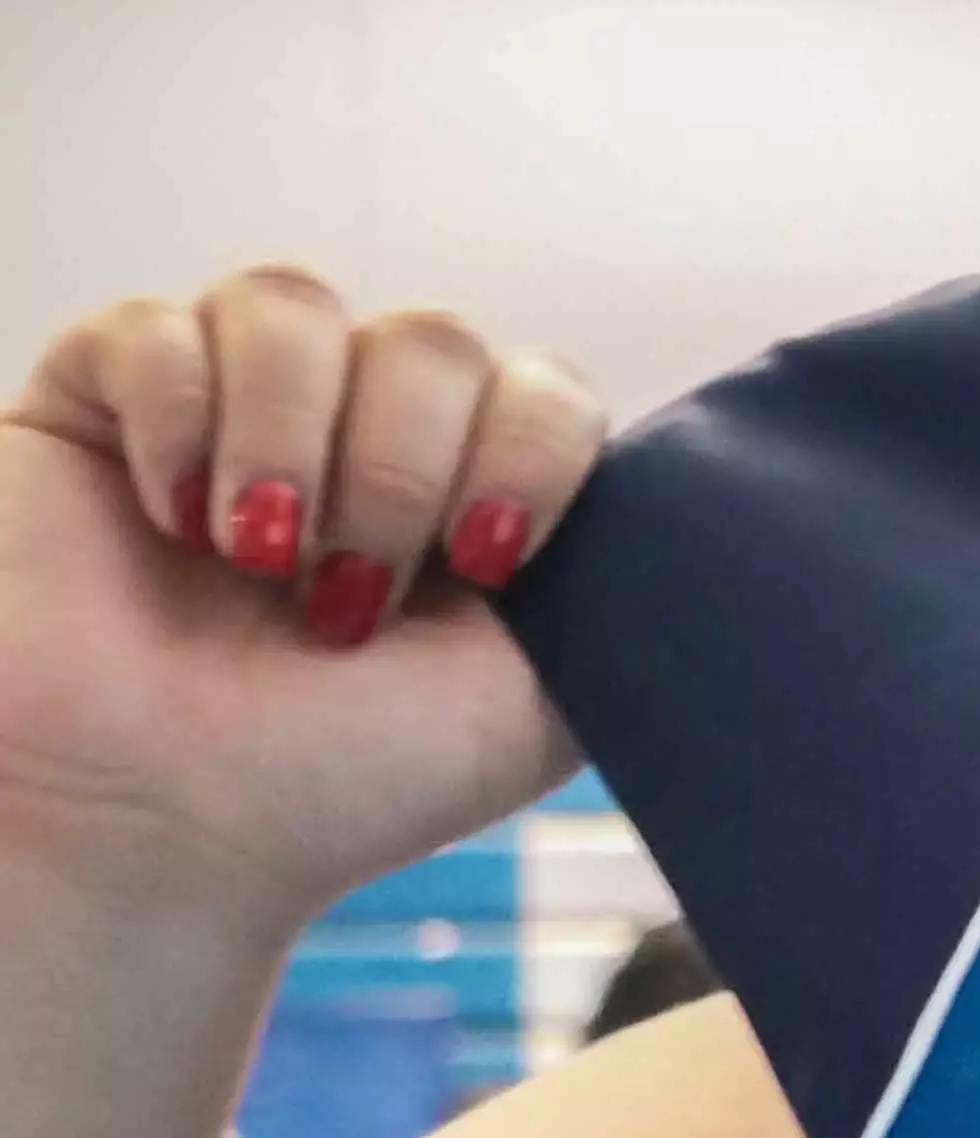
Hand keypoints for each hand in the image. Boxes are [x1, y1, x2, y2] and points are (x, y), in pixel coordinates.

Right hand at [0, 271, 598, 927]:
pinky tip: (176, 519)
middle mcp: (361, 435)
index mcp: (475, 498)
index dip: (530, 456)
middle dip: (402, 471)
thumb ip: (633, 596)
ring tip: (260, 562)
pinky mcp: (104, 397)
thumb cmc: (347, 783)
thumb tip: (716, 515)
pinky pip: (158, 327)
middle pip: (434, 341)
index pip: (547, 390)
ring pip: (294, 306)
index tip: (487, 565)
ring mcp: (233, 406)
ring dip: (292, 443)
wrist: (160, 831)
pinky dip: (182, 421)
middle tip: (348, 599)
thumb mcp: (549, 701)